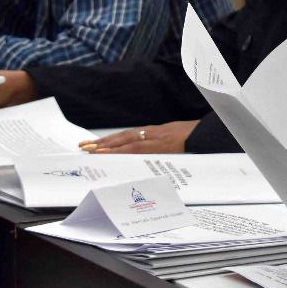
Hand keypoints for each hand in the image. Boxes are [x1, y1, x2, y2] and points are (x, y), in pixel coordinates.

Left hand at [80, 120, 198, 153]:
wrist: (203, 134)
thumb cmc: (191, 137)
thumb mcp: (173, 140)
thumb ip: (160, 145)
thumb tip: (149, 155)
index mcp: (153, 132)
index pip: (127, 136)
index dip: (110, 140)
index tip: (95, 144)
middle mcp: (149, 133)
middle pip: (121, 138)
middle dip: (101, 143)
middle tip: (83, 146)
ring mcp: (151, 139)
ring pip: (124, 141)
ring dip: (105, 146)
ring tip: (90, 150)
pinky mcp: (155, 145)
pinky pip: (132, 149)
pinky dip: (118, 150)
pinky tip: (107, 153)